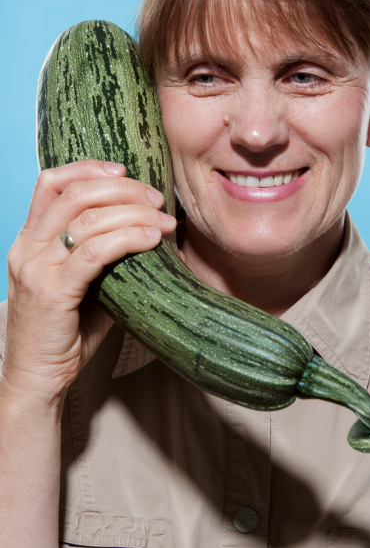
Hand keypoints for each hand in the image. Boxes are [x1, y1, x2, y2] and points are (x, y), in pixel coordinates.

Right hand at [4, 159, 175, 406]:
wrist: (36, 378)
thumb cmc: (65, 331)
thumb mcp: (83, 285)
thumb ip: (107, 256)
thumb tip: (156, 234)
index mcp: (29, 239)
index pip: (51, 183)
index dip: (88, 168)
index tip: (124, 170)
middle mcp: (27, 248)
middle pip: (76, 194)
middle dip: (123, 189)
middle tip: (156, 199)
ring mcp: (36, 269)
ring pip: (87, 220)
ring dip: (133, 213)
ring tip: (163, 221)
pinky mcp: (51, 292)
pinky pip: (93, 253)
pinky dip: (127, 239)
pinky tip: (151, 239)